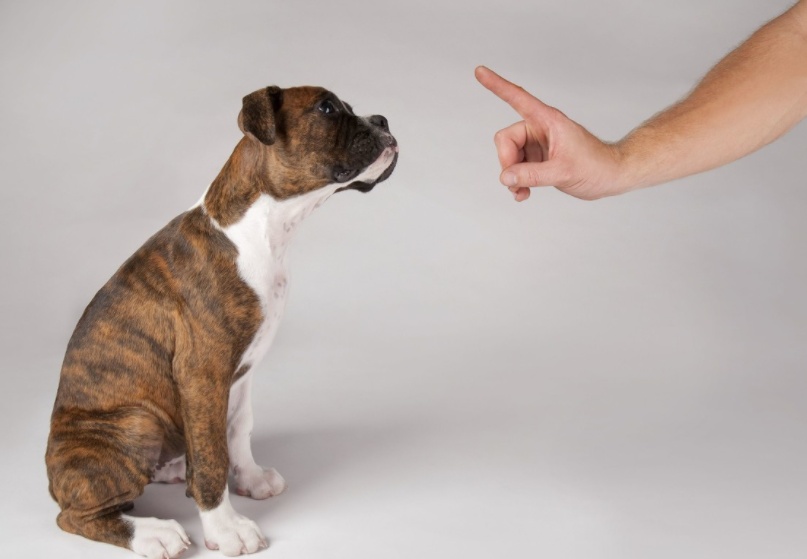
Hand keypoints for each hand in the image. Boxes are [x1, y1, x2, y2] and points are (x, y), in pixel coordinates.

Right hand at [475, 66, 628, 201]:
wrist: (611, 177)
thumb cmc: (596, 166)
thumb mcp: (563, 172)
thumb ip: (532, 175)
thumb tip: (505, 177)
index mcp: (547, 120)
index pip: (517, 98)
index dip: (497, 85)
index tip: (479, 71)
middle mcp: (539, 128)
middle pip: (505, 139)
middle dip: (507, 162)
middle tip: (517, 182)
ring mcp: (537, 144)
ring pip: (509, 156)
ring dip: (512, 176)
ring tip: (523, 191)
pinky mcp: (538, 158)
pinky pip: (516, 167)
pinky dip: (517, 181)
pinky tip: (523, 193)